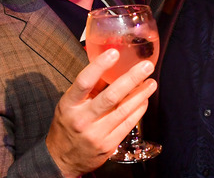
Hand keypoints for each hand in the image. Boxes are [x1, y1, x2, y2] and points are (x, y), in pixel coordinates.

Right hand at [46, 49, 156, 176]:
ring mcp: (96, 134)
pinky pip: (127, 125)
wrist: (62, 160)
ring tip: (151, 82)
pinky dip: (138, 111)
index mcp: (69, 105)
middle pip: (110, 97)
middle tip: (146, 66)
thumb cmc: (68, 124)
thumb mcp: (70, 104)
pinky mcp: (108, 146)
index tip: (114, 53)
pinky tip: (144, 100)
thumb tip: (110, 67)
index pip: (84, 82)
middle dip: (131, 79)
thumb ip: (89, 88)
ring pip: (123, 111)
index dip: (99, 66)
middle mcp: (82, 119)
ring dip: (141, 94)